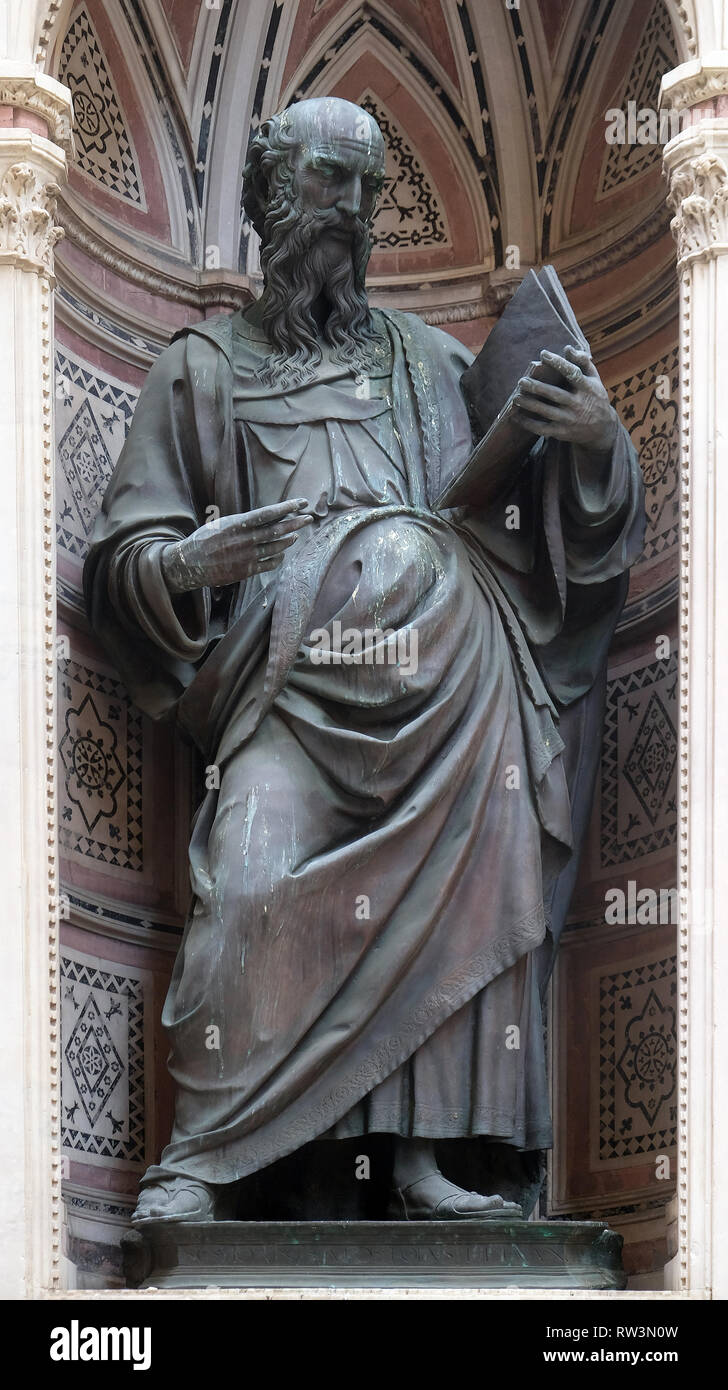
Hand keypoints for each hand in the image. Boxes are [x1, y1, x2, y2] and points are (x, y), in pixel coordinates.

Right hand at [161, 499, 312, 593]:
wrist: (190, 563)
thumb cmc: (205, 539)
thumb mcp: (222, 523)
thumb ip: (244, 522)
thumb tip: (267, 517)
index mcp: (238, 524)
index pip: (269, 513)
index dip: (287, 507)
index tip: (301, 502)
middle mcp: (245, 539)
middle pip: (278, 530)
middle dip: (296, 523)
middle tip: (309, 518)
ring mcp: (247, 556)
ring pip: (276, 547)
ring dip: (289, 540)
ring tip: (296, 535)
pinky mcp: (246, 571)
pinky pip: (269, 564)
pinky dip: (278, 558)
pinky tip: (281, 554)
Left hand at [512, 346, 617, 453]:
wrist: (603, 429)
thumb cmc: (594, 397)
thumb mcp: (594, 379)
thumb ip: (582, 362)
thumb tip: (567, 348)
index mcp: (587, 388)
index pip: (572, 373)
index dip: (558, 363)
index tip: (543, 353)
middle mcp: (578, 404)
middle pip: (555, 394)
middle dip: (537, 388)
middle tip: (521, 381)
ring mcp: (570, 419)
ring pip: (546, 412)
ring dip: (529, 404)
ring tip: (516, 398)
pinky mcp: (562, 432)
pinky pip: (542, 429)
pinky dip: (528, 423)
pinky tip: (516, 416)